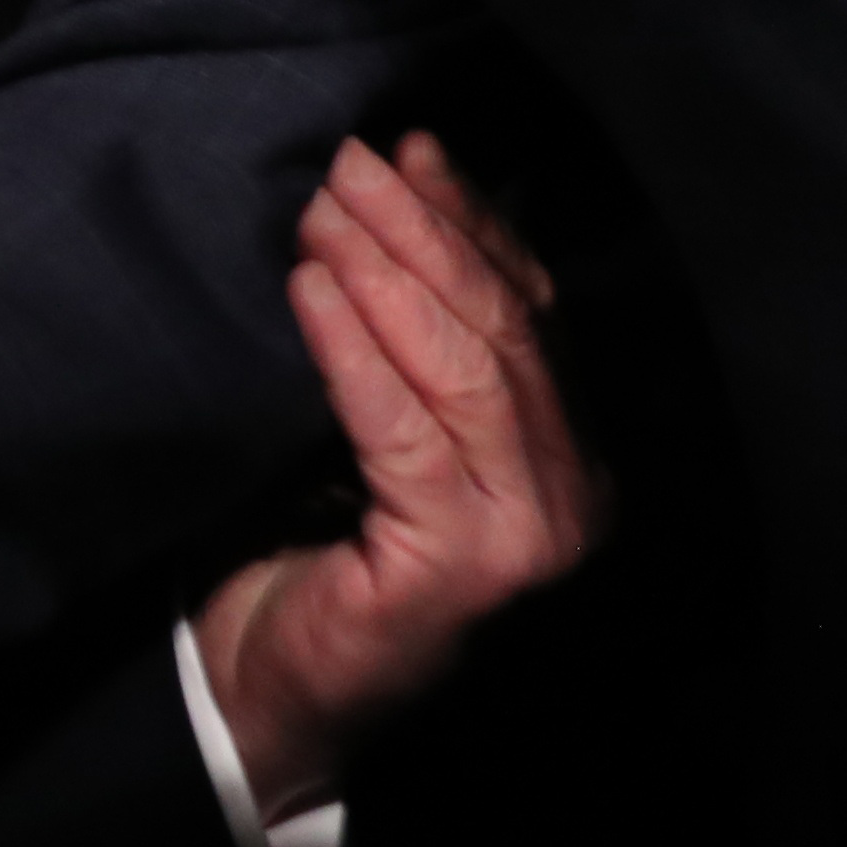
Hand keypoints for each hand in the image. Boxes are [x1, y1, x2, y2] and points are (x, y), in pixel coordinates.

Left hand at [193, 133, 603, 819]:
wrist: (278, 695)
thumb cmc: (321, 556)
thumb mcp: (381, 430)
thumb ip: (413, 341)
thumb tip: (404, 186)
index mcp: (564, 460)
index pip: (530, 316)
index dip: (473, 223)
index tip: (412, 151)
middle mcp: (569, 499)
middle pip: (501, 332)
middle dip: (424, 233)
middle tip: (350, 163)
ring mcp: (524, 537)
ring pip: (462, 372)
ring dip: (385, 275)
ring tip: (321, 211)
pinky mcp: (458, 567)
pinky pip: (399, 431)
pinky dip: (352, 350)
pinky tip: (308, 291)